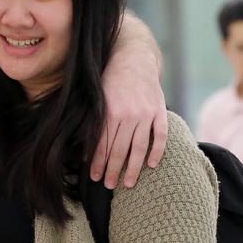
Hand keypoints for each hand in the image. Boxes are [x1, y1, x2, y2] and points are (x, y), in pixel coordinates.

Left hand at [92, 41, 167, 189]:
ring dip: (133, 168)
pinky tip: (151, 165)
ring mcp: (145, 113)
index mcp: (109, 112)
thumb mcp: (96, 98)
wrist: (133, 57)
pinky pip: (160, 135)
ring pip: (139, 147)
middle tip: (109, 185)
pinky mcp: (159, 111)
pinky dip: (157, 151)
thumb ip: (92, 122)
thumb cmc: (108, 81)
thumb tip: (82, 150)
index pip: (102, 145)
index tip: (94, 178)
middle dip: (113, 171)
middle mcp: (128, 114)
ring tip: (129, 183)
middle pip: (119, 150)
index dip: (98, 163)